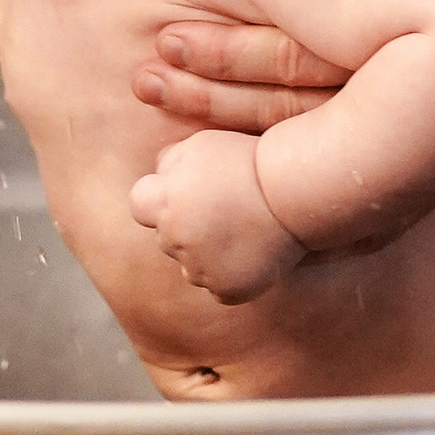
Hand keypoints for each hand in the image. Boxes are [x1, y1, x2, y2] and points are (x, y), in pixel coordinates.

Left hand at [129, 128, 307, 303]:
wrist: (295, 193)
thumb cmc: (249, 160)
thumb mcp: (201, 144)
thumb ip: (169, 161)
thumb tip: (158, 174)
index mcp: (165, 202)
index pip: (139, 204)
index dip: (158, 198)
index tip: (184, 192)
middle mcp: (176, 240)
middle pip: (166, 237)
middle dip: (184, 226)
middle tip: (222, 209)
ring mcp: (201, 270)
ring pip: (191, 266)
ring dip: (206, 253)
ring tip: (240, 229)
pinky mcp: (228, 290)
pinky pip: (218, 287)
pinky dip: (231, 274)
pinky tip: (252, 251)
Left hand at [130, 0, 434, 131]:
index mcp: (396, 32)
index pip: (296, 59)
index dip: (227, 57)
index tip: (166, 44)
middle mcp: (387, 81)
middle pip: (288, 106)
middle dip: (212, 97)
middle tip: (148, 78)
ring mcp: (389, 105)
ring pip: (297, 130)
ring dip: (223, 116)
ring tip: (158, 94)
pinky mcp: (388, 114)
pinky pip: (316, 134)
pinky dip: (256, 132)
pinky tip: (202, 129)